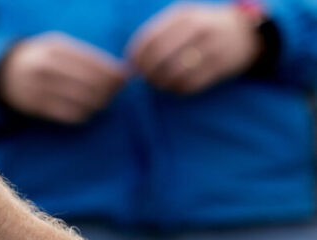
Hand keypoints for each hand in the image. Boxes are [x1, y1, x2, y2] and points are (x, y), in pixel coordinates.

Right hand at [0, 32, 126, 123]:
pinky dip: (83, 114)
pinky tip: (86, 111)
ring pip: (82, 101)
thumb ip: (87, 58)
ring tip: (101, 102)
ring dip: (98, 104)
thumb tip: (122, 75)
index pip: (94, 62)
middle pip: (91, 83)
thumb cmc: (43, 58)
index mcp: (56, 48)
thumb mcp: (60, 48)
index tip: (125, 79)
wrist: (4, 72)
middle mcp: (46, 67)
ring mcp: (39, 87)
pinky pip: (68, 114)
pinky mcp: (34, 106)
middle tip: (114, 93)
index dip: (114, 73)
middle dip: (109, 90)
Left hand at [129, 2, 262, 93]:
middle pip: (159, 56)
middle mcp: (198, 28)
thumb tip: (131, 61)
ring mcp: (212, 46)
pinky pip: (191, 83)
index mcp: (183, 15)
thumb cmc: (201, 28)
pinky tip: (175, 87)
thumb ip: (157, 34)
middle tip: (145, 78)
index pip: (149, 38)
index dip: (136, 56)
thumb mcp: (182, 20)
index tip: (133, 66)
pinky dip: (178, 89)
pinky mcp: (222, 65)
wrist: (244, 32)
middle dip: (147, 72)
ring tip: (159, 83)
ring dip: (161, 83)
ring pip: (174, 72)